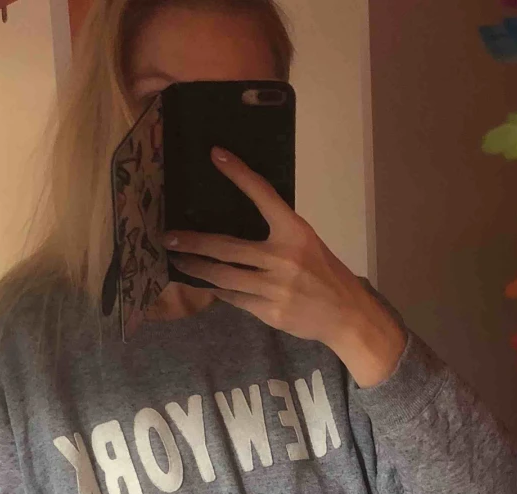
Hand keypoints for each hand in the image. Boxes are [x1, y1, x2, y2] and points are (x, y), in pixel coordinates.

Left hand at [165, 148, 406, 387]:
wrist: (347, 316)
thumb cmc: (325, 274)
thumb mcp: (307, 244)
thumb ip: (278, 235)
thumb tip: (238, 227)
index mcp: (295, 233)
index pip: (264, 195)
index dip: (239, 174)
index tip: (215, 155)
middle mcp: (283, 258)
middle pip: (226, 247)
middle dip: (193, 243)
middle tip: (169, 238)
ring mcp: (275, 288)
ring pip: (223, 277)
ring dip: (197, 268)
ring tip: (179, 261)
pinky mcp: (269, 312)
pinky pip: (234, 299)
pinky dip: (218, 291)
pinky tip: (207, 285)